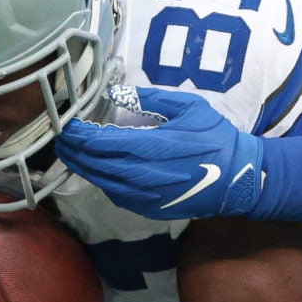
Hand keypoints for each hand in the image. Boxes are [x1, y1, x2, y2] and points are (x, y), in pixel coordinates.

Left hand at [57, 92, 267, 220]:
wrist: (239, 178)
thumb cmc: (216, 138)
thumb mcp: (189, 106)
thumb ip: (151, 98)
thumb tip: (118, 93)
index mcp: (152, 146)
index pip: (102, 142)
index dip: (79, 134)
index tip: (68, 124)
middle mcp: (144, 175)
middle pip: (96, 164)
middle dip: (74, 151)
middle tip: (62, 139)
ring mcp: (147, 195)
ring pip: (103, 183)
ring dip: (84, 168)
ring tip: (73, 154)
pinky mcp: (151, 208)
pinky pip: (118, 195)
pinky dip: (103, 182)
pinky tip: (100, 172)